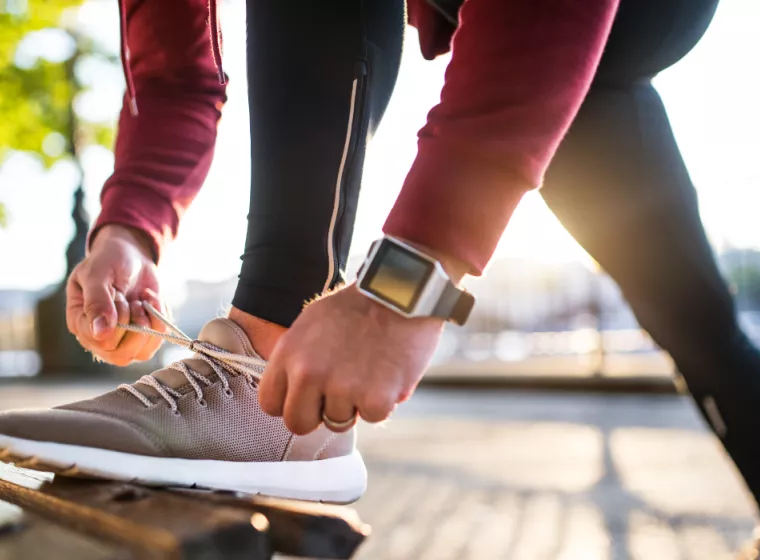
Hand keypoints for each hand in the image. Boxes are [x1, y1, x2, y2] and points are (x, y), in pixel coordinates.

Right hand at [66, 224, 165, 365]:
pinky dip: (161, 320)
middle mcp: (98, 337)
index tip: (119, 295)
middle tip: (133, 299)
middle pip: (122, 354)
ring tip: (142, 300)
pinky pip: (157, 342)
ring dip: (150, 322)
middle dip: (136, 322)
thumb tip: (100, 333)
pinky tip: (152, 301)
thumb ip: (97, 301)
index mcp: (80, 323)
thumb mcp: (98, 274)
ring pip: (141, 352)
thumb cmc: (108, 261)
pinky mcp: (141, 336)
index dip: (118, 321)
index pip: (101, 341)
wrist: (130, 255)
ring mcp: (121, 340)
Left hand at [258, 284, 444, 434]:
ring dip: (354, 403)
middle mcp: (309, 374)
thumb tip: (293, 391)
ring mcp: (342, 389)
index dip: (292, 403)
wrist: (401, 292)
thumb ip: (297, 359)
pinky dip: (382, 401)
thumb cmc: (358, 306)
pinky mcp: (375, 399)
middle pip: (298, 423)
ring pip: (339, 422)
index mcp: (289, 354)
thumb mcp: (312, 323)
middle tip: (338, 394)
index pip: (270, 403)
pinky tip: (387, 373)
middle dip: (318, 414)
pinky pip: (372, 417)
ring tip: (369, 369)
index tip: (308, 396)